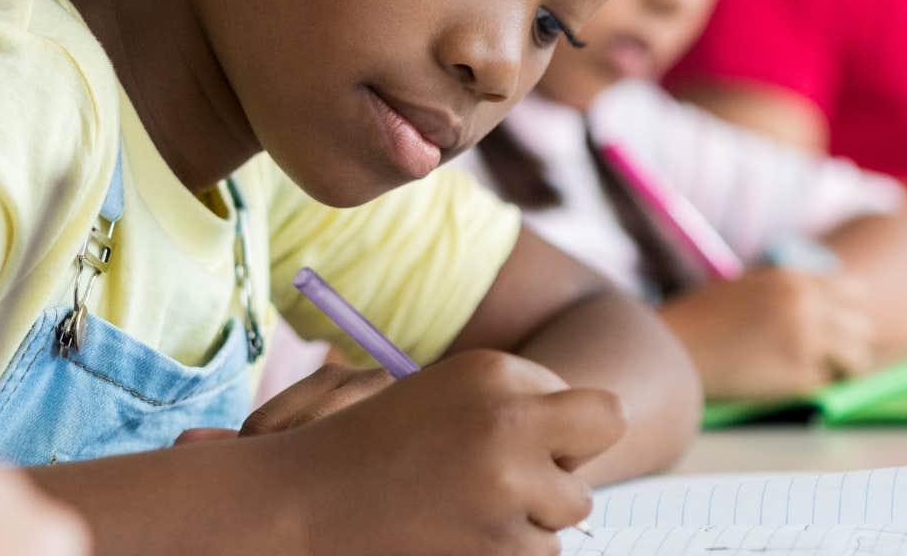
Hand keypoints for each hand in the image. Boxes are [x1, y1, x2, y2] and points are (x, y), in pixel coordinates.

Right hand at [270, 349, 621, 555]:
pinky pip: (545, 550)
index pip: (578, 396)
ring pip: (574, 503)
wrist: (301, 505)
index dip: (552, 423)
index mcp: (492, 370)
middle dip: (576, 452)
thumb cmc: (373, 444)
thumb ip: (514, 399)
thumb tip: (590, 426)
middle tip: (531, 472)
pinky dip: (510, 550)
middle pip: (605, 425)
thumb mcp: (443, 392)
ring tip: (471, 506)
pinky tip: (461, 534)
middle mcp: (509, 418)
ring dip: (536, 512)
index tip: (515, 440)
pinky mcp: (502, 545)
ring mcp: (509, 483)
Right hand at [658, 266, 871, 399]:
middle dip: (850, 343)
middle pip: (862, 326)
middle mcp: (808, 304)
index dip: (847, 313)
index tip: (838, 328)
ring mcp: (807, 340)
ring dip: (842, 369)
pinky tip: (784, 383)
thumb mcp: (749, 287)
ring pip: (857, 358)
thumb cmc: (702, 320)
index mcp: (795, 278)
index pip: (853, 292)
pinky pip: (827, 384)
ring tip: (814, 374)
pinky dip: (814, 386)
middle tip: (830, 358)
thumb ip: (788, 292)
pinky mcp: (800, 375)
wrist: (672, 348)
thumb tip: (825, 309)